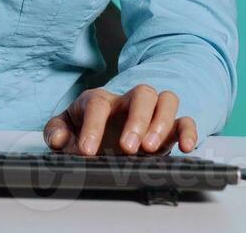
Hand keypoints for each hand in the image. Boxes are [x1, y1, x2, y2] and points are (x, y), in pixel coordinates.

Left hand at [43, 85, 198, 155]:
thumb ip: (56, 132)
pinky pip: (185, 121)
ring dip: (161, 123)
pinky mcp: (169, 128)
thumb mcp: (65, 130)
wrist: (101, 136)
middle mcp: (128, 102)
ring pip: (166, 100)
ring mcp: (151, 112)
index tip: (88, 152)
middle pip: (141, 93)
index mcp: (99, 100)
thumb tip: (59, 141)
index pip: (98, 104)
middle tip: (127, 148)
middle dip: (137, 120)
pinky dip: (189, 132)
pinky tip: (187, 148)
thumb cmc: (84, 130)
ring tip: (150, 149)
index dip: (93, 127)